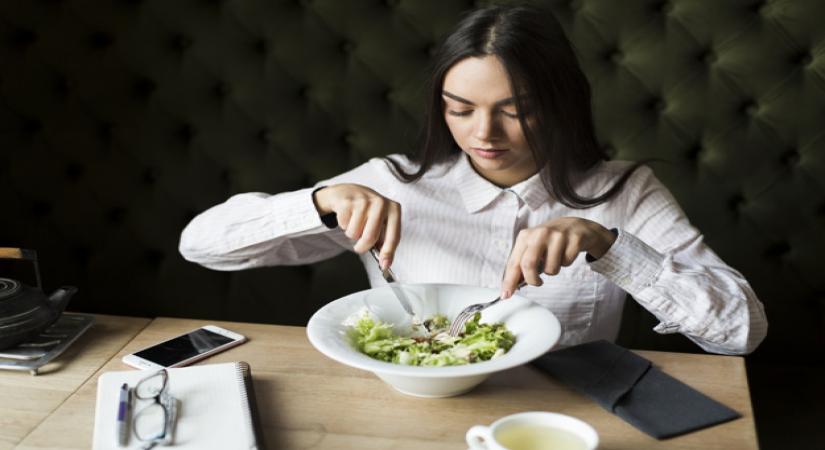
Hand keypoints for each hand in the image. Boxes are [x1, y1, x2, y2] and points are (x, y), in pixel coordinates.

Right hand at [313, 184, 400, 268]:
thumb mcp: (381, 221)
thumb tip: (385, 262)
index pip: (393, 236)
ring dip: (352, 233)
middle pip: (370, 237)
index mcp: (394, 209)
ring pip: (354, 233)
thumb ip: (385, 240)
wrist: (349, 192)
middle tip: (359, 247)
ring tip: (355, 223)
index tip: (385, 265)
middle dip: (362, 247)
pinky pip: (344, 225)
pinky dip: (344, 225)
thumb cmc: (368, 211)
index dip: (388, 252)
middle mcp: (381, 203)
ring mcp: (363, 200)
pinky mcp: (348, 201)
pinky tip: (348, 215)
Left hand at [500, 217, 615, 297]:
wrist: (575, 225)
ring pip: (550, 268)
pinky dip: (566, 263)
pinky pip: (566, 263)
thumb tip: (512, 286)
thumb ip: (522, 264)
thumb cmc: (550, 240)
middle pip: (528, 264)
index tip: (506, 295)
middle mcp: (540, 233)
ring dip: (552, 270)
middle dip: (532, 280)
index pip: (514, 262)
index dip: (509, 281)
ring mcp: (558, 235)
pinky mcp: (574, 239)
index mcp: (525, 236)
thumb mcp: (533, 247)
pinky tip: (566, 253)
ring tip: (555, 259)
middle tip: (538, 282)